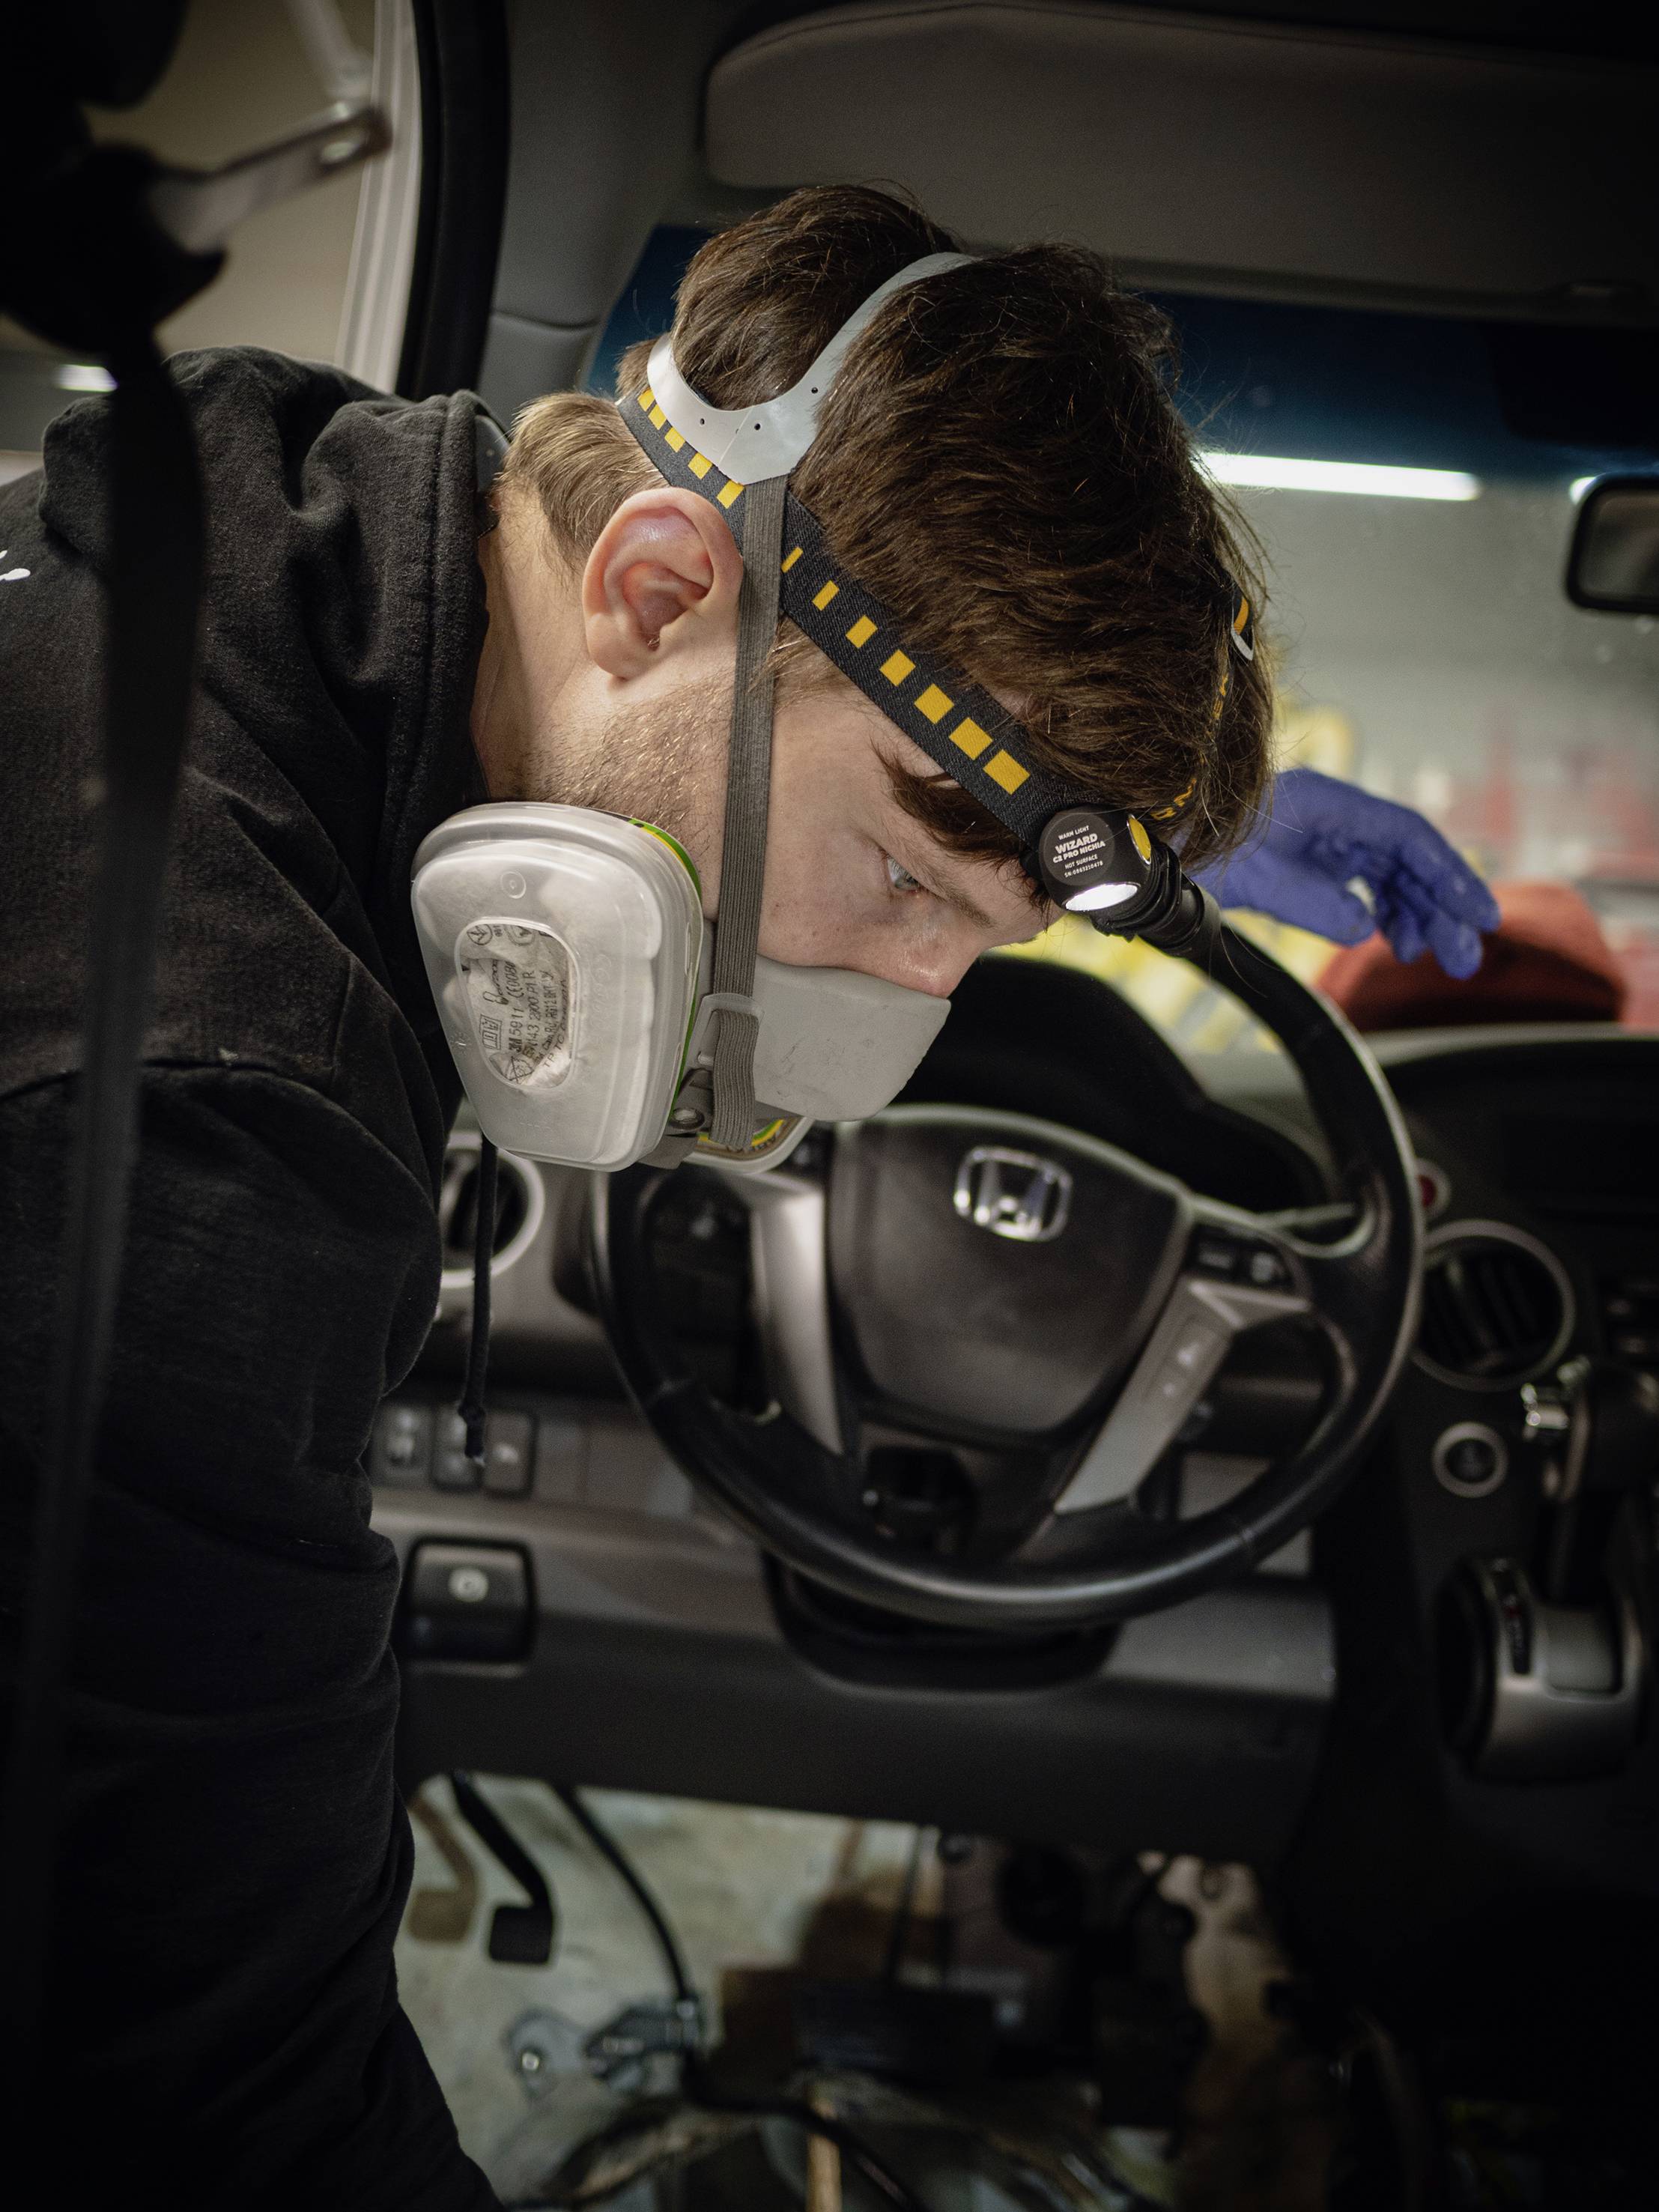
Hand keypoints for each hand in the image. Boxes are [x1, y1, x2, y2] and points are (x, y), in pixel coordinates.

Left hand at [1188, 768, 1500, 978]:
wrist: (1144, 839)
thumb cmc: (1190, 845)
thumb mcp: (1250, 880)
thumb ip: (1310, 902)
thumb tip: (1362, 926)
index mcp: (1324, 802)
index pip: (1406, 837)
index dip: (1449, 876)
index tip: (1479, 916)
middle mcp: (1328, 813)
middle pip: (1404, 858)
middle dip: (1439, 907)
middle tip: (1462, 958)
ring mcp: (1317, 833)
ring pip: (1384, 872)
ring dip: (1410, 912)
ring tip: (1420, 953)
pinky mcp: (1303, 855)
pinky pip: (1356, 879)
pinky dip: (1376, 908)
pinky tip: (1387, 936)